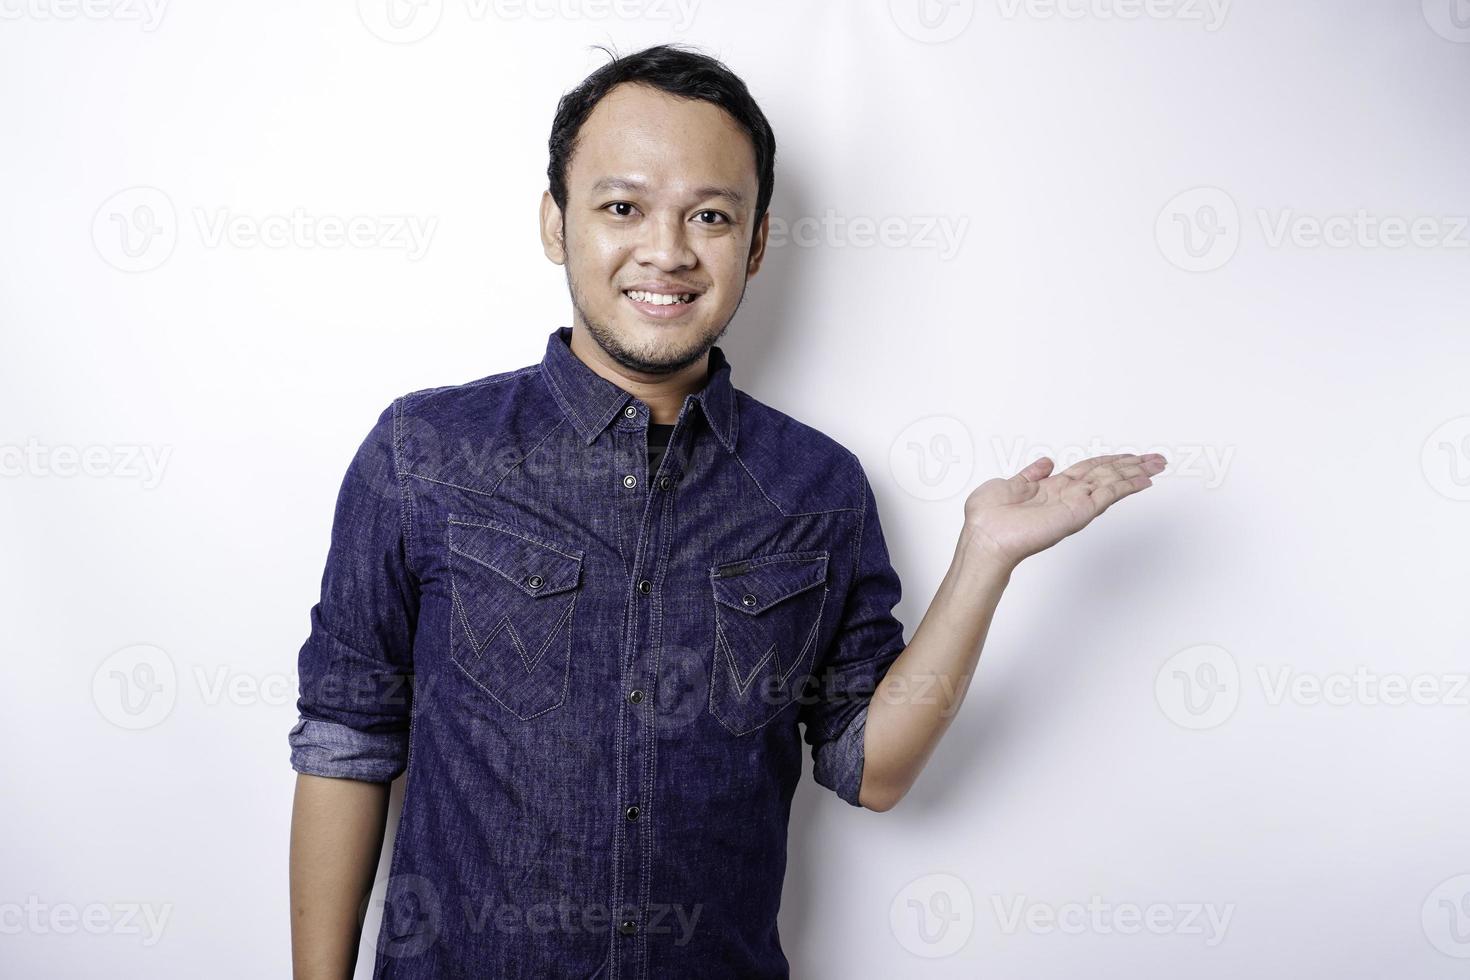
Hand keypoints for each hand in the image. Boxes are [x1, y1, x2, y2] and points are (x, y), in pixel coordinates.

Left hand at [961, 453, 1166, 570]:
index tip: (1129, 456)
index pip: (1088, 470)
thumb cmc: (987, 519)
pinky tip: (1143, 480)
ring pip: (1112, 482)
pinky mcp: (1078, 513)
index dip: (1109, 461)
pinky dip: (1127, 487)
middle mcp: (1067, 496)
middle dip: (1132, 465)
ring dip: (1136, 472)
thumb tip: (1045, 462)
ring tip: (1158, 464)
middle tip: (1157, 458)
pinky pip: (1107, 496)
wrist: (985, 539)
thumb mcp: (1007, 485)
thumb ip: (1029, 474)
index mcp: (1052, 488)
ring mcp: (1075, 505)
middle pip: (1107, 474)